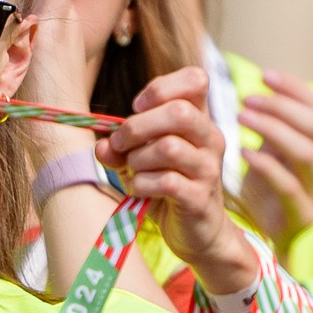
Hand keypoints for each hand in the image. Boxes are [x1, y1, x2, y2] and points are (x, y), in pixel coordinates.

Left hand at [101, 62, 256, 298]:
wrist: (197, 233)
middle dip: (138, 126)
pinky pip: (166, 181)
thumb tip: (102, 144)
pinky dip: (142, 184)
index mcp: (199, 120)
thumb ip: (119, 148)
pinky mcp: (200, 197)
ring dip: (138, 159)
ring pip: (168, 147)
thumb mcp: (139, 161)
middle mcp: (210, 139)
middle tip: (121, 143)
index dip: (161, 87)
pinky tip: (139, 190)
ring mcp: (208, 168)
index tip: (137, 107)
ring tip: (133, 171)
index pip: (195, 79)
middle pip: (179, 112)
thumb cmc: (168, 188)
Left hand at [236, 71, 312, 246]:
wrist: (260, 235)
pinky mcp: (303, 216)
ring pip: (305, 152)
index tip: (264, 75)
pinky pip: (289, 185)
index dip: (296, 89)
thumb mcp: (269, 147)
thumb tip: (257, 78)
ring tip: (241, 116)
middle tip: (248, 98)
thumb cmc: (262, 184)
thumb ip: (271, 120)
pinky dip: (265, 164)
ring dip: (273, 129)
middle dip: (281, 106)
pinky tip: (242, 150)